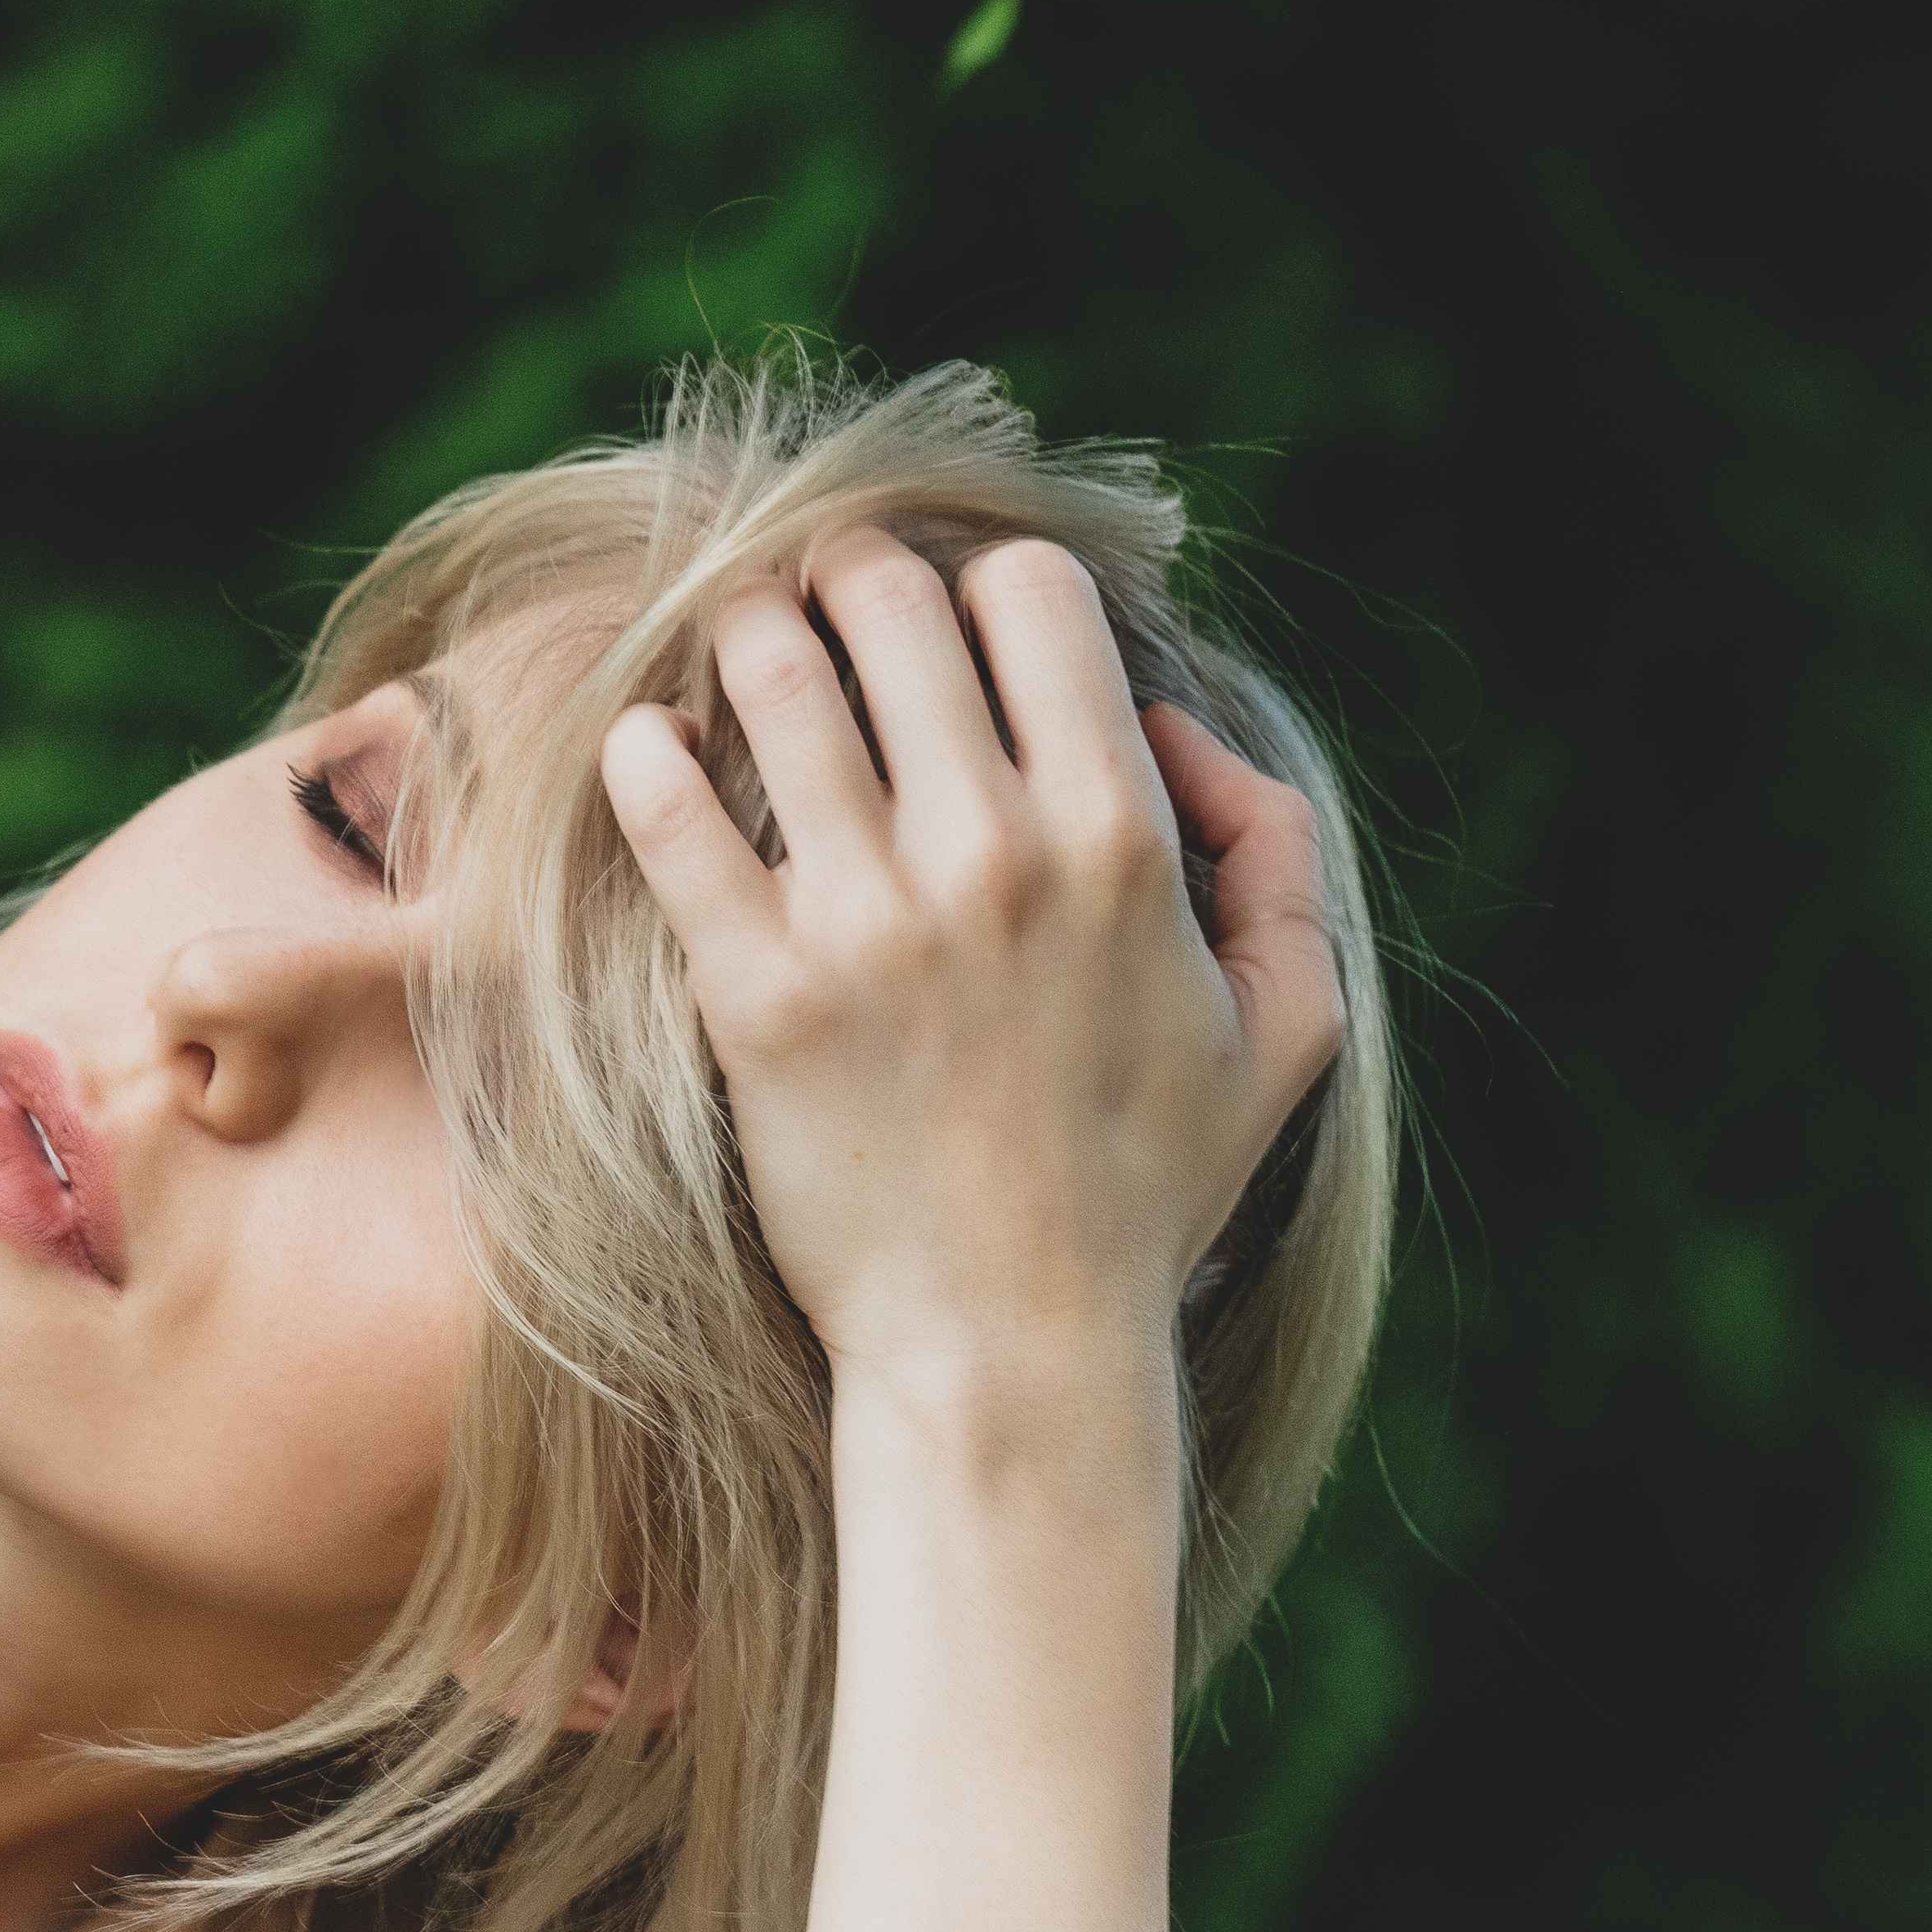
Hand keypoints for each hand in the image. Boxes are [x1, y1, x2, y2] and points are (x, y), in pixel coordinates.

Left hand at [596, 534, 1344, 1422]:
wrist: (1011, 1350)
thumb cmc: (1148, 1192)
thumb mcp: (1286, 1023)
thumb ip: (1274, 852)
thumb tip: (1175, 726)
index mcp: (1119, 836)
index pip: (1033, 596)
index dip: (987, 587)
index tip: (949, 626)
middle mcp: (993, 853)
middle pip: (889, 606)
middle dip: (847, 581)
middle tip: (817, 604)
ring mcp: (865, 921)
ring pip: (772, 675)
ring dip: (743, 634)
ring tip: (733, 651)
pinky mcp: (754, 994)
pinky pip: (668, 813)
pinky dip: (645, 753)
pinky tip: (647, 747)